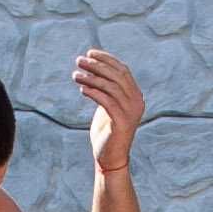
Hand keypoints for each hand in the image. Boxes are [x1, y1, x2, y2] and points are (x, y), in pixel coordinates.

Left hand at [74, 50, 143, 174]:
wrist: (111, 158)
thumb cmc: (107, 132)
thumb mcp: (108, 106)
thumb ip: (107, 90)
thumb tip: (94, 69)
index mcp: (135, 96)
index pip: (122, 70)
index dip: (106, 59)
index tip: (90, 53)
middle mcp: (137, 102)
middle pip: (116, 76)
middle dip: (97, 65)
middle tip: (79, 60)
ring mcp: (131, 112)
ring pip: (110, 87)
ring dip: (91, 78)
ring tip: (75, 74)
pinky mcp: (122, 122)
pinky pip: (106, 101)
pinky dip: (93, 92)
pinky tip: (81, 88)